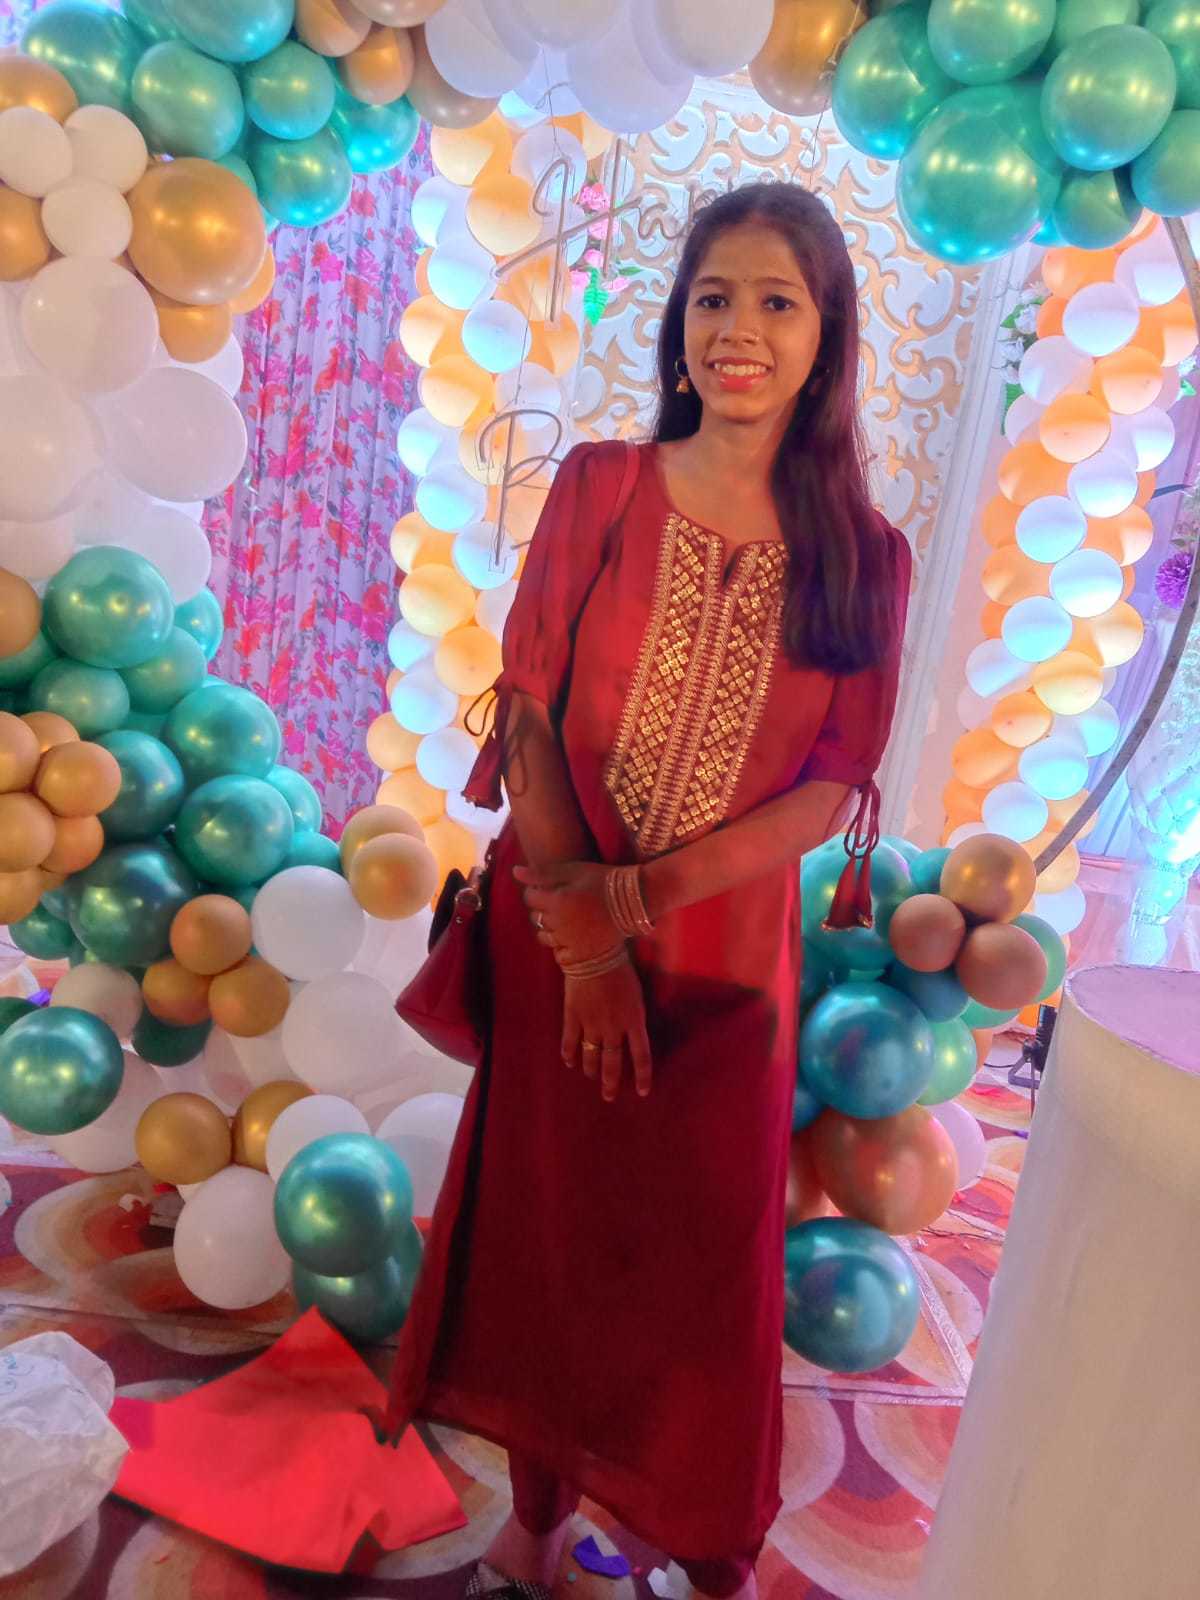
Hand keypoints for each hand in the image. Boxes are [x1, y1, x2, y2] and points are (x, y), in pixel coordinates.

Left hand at [514, 861, 616, 963]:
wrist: (634, 899)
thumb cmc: (603, 880)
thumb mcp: (573, 871)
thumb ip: (542, 873)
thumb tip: (514, 872)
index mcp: (557, 900)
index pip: (530, 898)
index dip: (537, 891)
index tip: (550, 888)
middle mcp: (559, 923)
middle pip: (536, 917)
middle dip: (543, 909)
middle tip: (561, 901)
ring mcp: (570, 940)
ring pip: (544, 936)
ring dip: (550, 927)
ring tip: (567, 917)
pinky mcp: (581, 953)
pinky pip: (559, 954)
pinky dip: (561, 945)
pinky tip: (573, 934)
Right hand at [562, 960, 652, 1101]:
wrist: (594, 954)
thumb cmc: (620, 968)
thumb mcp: (636, 994)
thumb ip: (635, 1015)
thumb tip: (634, 1030)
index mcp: (634, 1021)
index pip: (641, 1057)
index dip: (642, 1077)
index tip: (642, 1092)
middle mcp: (614, 1028)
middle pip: (612, 1063)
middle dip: (610, 1082)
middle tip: (609, 1096)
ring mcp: (592, 1024)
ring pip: (591, 1056)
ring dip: (591, 1070)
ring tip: (591, 1077)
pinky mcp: (573, 1016)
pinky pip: (570, 1041)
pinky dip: (570, 1054)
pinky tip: (569, 1062)